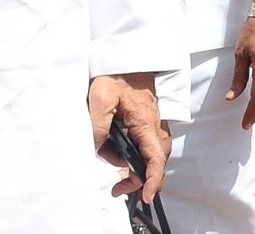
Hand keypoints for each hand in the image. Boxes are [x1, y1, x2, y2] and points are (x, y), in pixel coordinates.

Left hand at [89, 72, 169, 203]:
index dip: (152, 179)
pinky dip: (133, 157)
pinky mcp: (145, 122)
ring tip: (116, 179)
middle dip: (141, 179)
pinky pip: (144, 145)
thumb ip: (98, 127)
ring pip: (150, 155)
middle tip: (118, 189)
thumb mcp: (100, 99)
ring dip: (135, 169)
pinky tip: (117, 155)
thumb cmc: (116, 75)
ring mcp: (151, 124)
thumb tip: (97, 149)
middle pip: (156, 161)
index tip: (145, 195)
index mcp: (145, 122)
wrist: (126, 58)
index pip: (156, 158)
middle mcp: (153, 126)